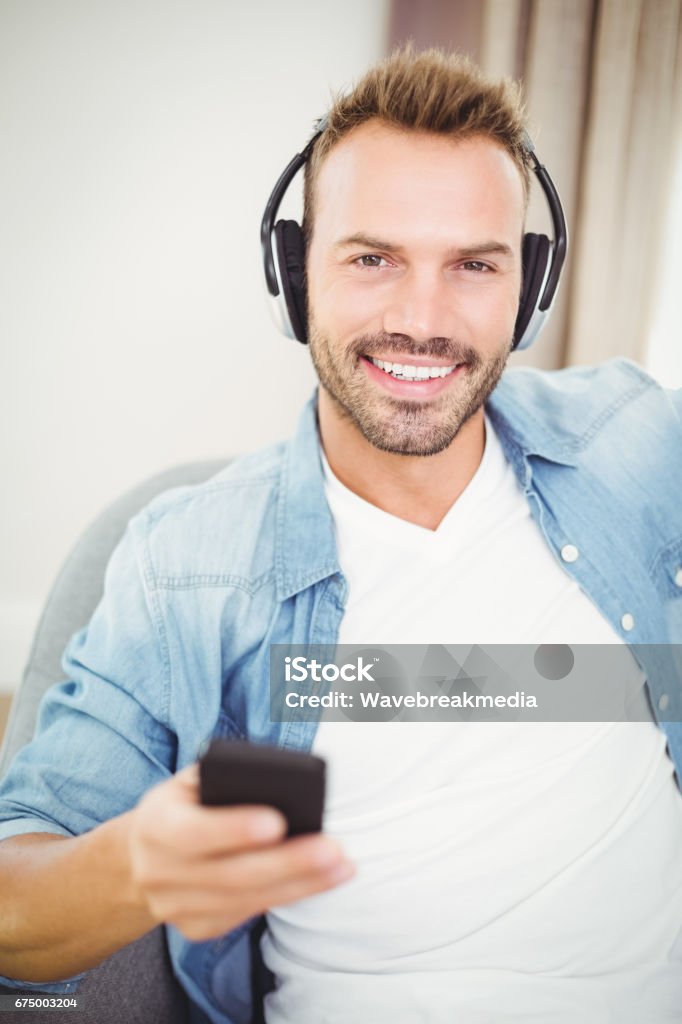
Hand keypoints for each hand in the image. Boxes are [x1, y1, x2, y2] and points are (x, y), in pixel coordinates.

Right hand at [127, 764, 353, 940]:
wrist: (142, 856)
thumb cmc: (182, 805)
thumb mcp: (187, 781)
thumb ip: (221, 777)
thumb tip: (275, 778)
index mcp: (154, 826)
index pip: (193, 833)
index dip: (234, 829)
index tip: (277, 822)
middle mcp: (159, 873)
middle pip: (231, 875)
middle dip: (288, 863)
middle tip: (333, 849)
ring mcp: (176, 908)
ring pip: (246, 900)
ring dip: (301, 884)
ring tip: (342, 865)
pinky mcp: (197, 928)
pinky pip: (249, 914)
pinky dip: (290, 896)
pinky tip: (322, 880)